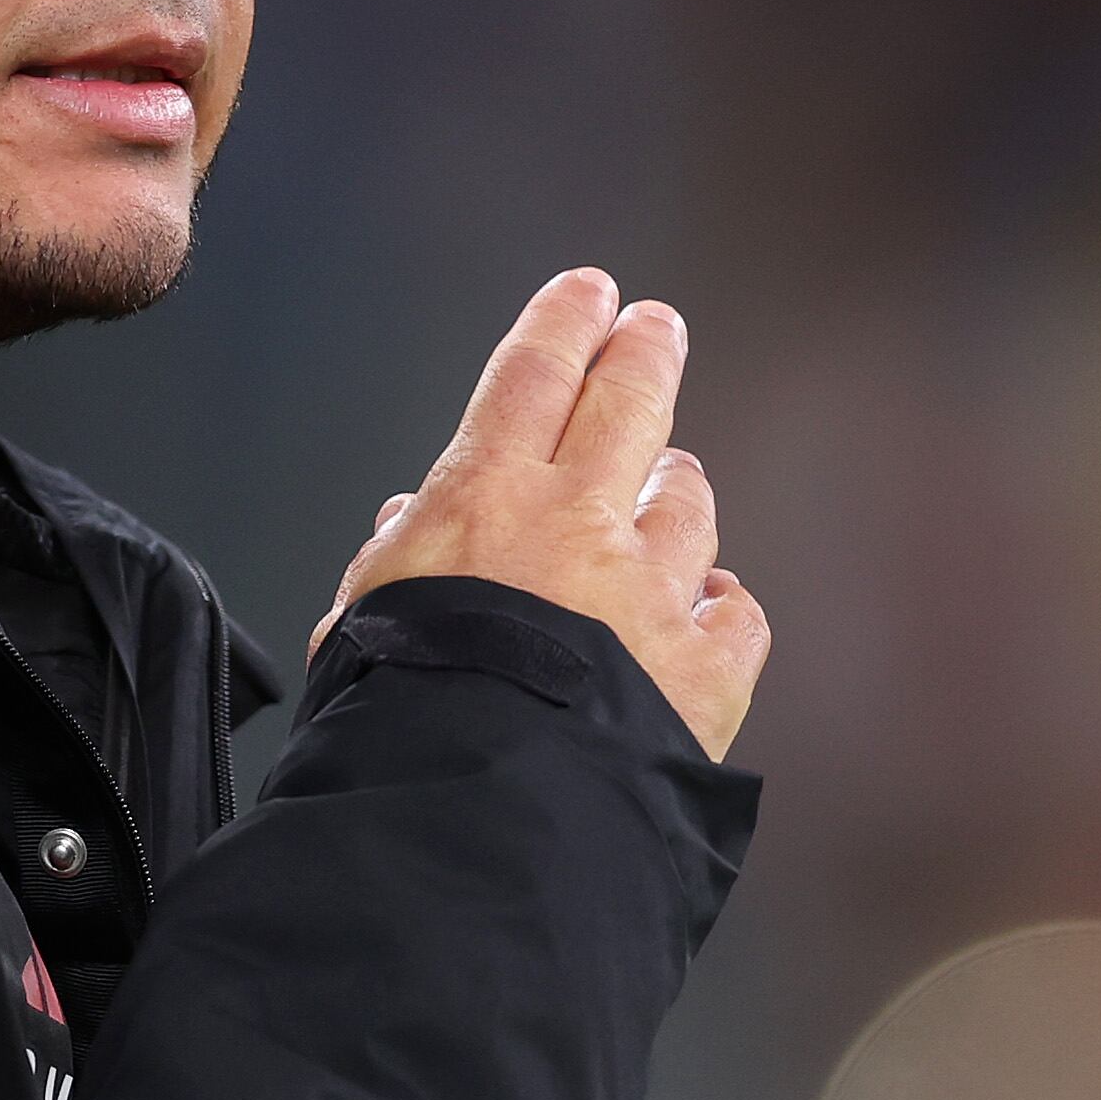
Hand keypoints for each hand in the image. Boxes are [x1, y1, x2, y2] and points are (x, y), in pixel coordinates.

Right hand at [314, 269, 770, 759]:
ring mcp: (654, 594)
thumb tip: (405, 527)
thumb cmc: (405, 717)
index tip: (589, 293)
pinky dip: (723, 608)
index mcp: (487, 501)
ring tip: (677, 485)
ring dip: (680, 492)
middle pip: (627, 407)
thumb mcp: (365, 622)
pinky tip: (714, 610)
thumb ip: (394, 562)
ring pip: (687, 509)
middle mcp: (581, 527)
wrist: (482, 806)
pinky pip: (735, 617)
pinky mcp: (707, 670)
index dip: (564, 325)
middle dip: (644, 356)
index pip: (533, 377)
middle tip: (655, 328)